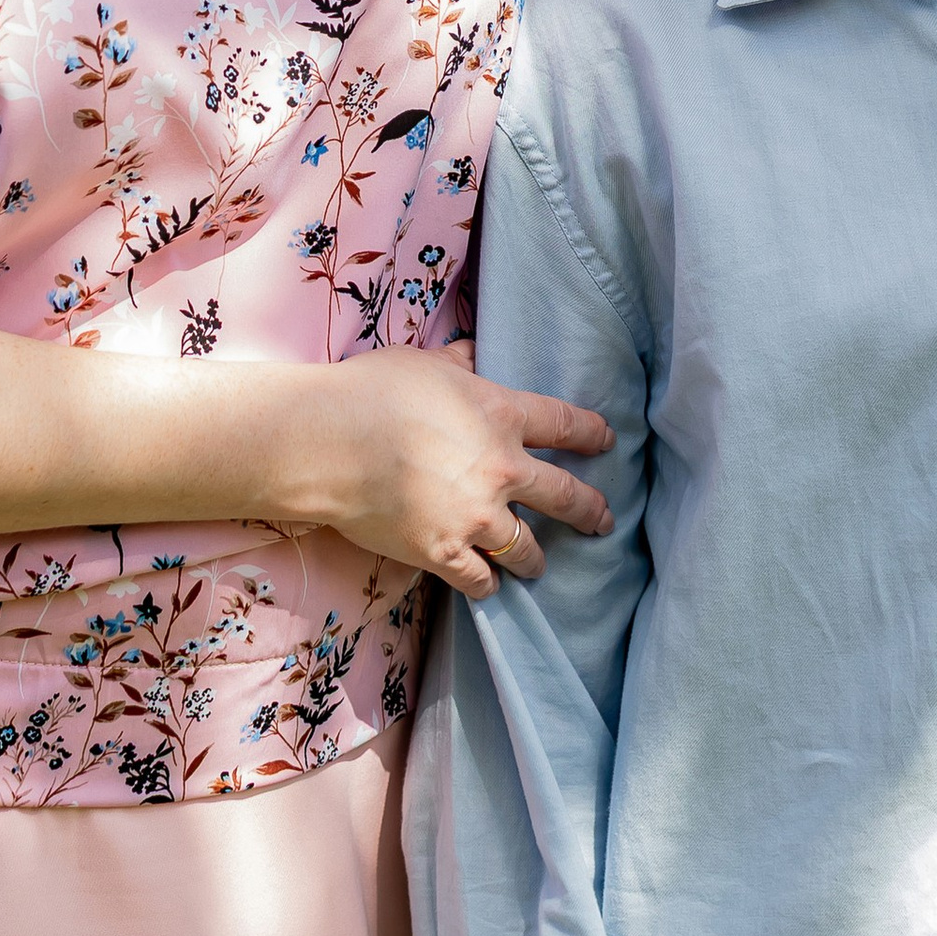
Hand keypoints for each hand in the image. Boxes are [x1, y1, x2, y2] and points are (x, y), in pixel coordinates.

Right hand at [277, 348, 613, 598]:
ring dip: (536, 558)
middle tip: (602, 520)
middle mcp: (502, 470)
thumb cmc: (373, 391)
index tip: (607, 442)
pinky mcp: (445, 553)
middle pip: (565, 496)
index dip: (592, 434)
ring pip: (527, 548)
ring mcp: (476, 517)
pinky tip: (489, 585)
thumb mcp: (425, 361)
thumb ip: (459, 361)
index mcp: (501, 415)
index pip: (565, 425)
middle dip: (590, 511)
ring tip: (540, 565)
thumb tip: (474, 350)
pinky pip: (481, 580)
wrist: (329, 443)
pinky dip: (488, 584)